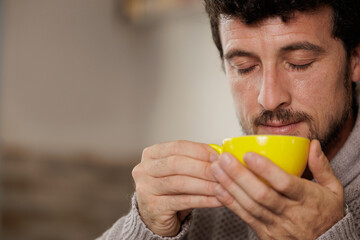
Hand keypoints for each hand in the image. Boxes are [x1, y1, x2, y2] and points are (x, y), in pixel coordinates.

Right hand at [132, 140, 221, 236]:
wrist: (155, 215)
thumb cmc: (170, 189)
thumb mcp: (179, 170)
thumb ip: (194, 160)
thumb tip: (220, 154)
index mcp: (151, 154)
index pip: (178, 146)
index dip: (200, 150)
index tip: (218, 156)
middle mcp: (144, 169)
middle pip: (177, 164)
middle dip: (203, 167)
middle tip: (223, 171)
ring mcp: (145, 188)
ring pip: (180, 183)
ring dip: (205, 184)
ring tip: (223, 186)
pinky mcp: (153, 207)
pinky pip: (183, 201)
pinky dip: (203, 200)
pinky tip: (217, 199)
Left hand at [210, 139, 343, 239]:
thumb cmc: (326, 215)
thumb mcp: (333, 191)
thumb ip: (322, 166)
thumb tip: (313, 144)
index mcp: (307, 199)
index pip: (285, 183)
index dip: (265, 169)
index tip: (248, 154)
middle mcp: (290, 214)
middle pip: (261, 194)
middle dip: (239, 175)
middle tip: (224, 158)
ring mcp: (276, 226)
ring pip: (249, 206)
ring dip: (230, 186)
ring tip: (216, 169)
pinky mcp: (265, 234)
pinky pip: (245, 217)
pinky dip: (230, 202)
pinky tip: (218, 188)